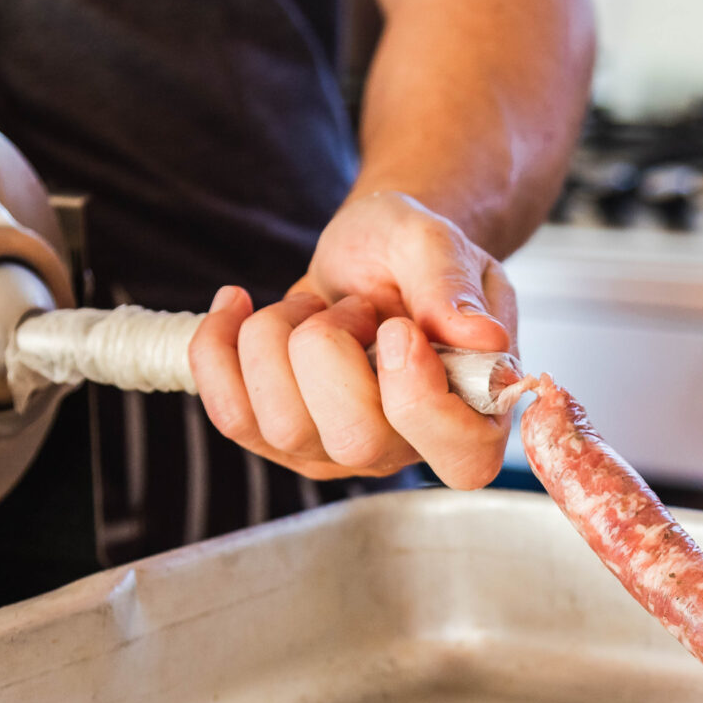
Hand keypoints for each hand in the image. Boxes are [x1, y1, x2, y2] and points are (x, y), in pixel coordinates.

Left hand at [187, 192, 519, 488]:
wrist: (367, 256)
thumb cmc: (410, 255)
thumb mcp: (435, 244)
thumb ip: (454, 288)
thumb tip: (483, 338)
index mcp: (473, 411)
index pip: (461, 458)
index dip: (421, 398)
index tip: (398, 328)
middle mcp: (407, 447)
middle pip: (356, 439)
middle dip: (330, 347)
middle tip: (353, 306)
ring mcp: (338, 452)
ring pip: (283, 425)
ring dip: (280, 337)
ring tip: (312, 306)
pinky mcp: (280, 439)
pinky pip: (231, 415)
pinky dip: (219, 348)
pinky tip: (238, 306)